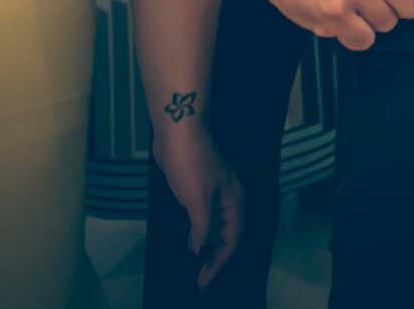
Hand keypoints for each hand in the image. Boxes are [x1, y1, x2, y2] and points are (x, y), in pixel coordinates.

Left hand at [152, 122, 245, 291]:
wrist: (178, 131)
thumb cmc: (190, 163)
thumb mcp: (197, 199)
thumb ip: (203, 228)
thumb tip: (202, 251)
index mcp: (235, 201)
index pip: (232, 239)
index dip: (219, 262)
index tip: (204, 280)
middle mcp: (230, 199)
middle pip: (228, 236)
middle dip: (216, 259)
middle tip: (201, 280)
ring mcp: (216, 194)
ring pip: (217, 228)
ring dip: (208, 248)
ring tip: (198, 267)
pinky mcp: (201, 189)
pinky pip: (205, 219)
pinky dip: (200, 234)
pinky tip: (191, 242)